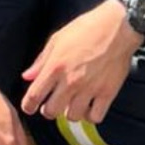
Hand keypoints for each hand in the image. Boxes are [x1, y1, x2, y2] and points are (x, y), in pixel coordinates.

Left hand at [19, 3, 139, 124]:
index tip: (29, 107)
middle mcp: (71, 81)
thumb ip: (41, 60)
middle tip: (52, 104)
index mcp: (55, 66)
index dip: (28, 105)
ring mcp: (89, 89)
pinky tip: (89, 107)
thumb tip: (27, 77)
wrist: (118, 27)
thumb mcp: (58, 39)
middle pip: (51, 111)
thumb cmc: (87, 28)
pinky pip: (95, 117)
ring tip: (72, 104)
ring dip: (70, 112)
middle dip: (48, 110)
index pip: (34, 95)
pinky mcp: (107, 93)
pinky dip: (90, 115)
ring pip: (73, 117)